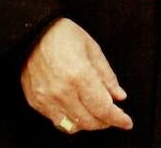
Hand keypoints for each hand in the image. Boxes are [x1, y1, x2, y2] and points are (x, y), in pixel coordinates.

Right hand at [21, 18, 131, 133]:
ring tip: (97, 115)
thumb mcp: (93, 50)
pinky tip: (78, 111)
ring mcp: (46, 99)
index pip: (102, 108)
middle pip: (88, 121)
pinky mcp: (35, 102)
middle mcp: (61, 92)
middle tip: (114, 117)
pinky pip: (56, 121)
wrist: (33, 33)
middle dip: (105, 122)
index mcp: (79, 76)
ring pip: (71, 126)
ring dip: (88, 124)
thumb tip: (119, 96)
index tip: (126, 122)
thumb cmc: (64, 36)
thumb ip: (107, 76)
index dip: (117, 118)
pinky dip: (71, 121)